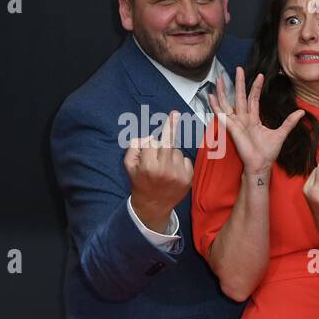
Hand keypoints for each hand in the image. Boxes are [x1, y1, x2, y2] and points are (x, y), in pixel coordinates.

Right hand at [125, 110, 191, 232]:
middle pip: (167, 142)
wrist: (154, 205)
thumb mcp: (129, 165)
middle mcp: (165, 169)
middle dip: (170, 127)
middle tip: (174, 113)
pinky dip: (179, 161)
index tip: (171, 115)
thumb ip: (134, 148)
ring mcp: (178, 174)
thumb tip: (147, 136)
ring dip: (170, 153)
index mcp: (148, 166)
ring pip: (176, 151)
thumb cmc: (140, 182)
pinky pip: (185, 159)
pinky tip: (173, 171)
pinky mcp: (188, 178)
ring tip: (163, 166)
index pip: (152, 142)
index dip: (151, 140)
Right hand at [209, 67, 303, 175]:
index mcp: (254, 118)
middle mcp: (243, 118)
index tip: (260, 75)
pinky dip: (215, 105)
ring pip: (228, 102)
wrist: (261, 164)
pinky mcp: (231, 128)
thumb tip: (301, 112)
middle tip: (238, 68)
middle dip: (239, 82)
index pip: (254, 98)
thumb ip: (289, 122)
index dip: (256, 87)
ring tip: (219, 78)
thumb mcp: (281, 134)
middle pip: (240, 96)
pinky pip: (221, 114)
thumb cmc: (268, 152)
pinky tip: (210, 96)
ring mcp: (236, 122)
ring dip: (223, 91)